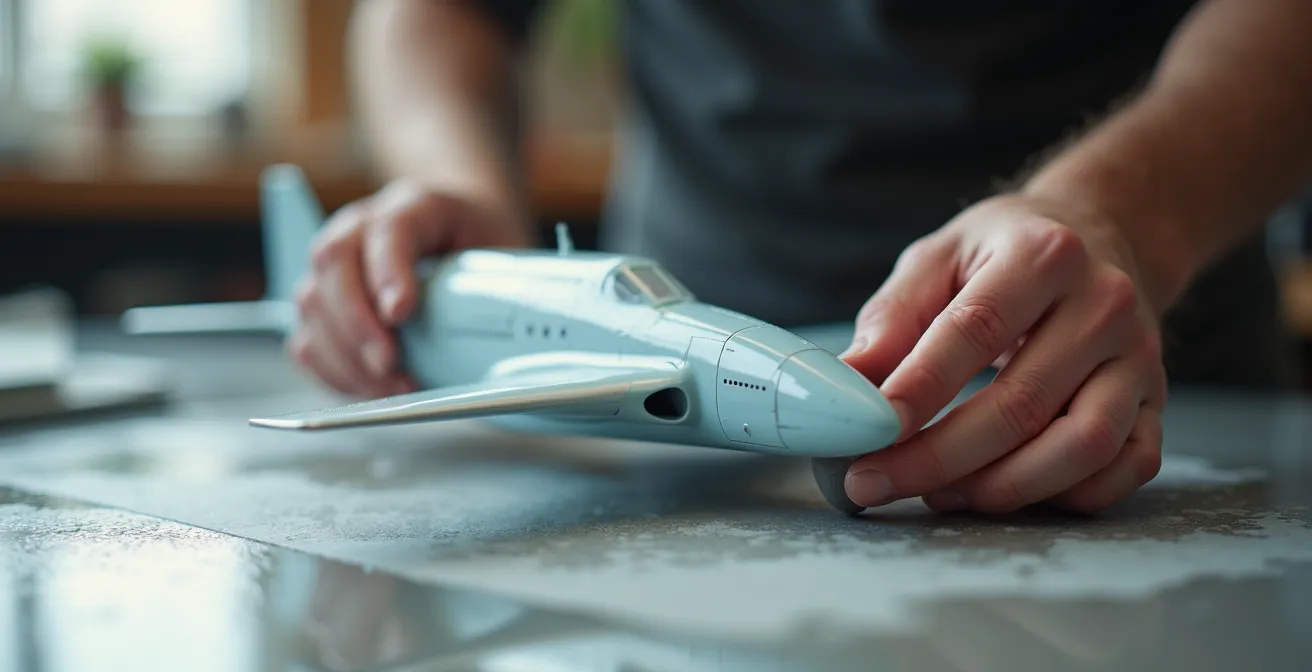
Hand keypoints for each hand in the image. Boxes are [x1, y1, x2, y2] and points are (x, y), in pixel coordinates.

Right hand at [288, 179, 530, 397]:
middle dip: (359, 322)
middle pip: (335, 264)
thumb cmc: (475, 238)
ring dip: (346, 353)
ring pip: (312, 302)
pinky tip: (371, 386)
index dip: (389, 271)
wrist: (456, 227)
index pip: (391, 228)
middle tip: (390, 362)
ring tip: (391, 384)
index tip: (402, 312)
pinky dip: (334, 369)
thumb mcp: (501, 245)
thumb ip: (500, 281)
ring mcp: (335, 262)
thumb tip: (512, 335)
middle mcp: (360, 226)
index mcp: (411, 204)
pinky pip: (307, 338)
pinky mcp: (322, 301)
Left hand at [840, 193, 1167, 513]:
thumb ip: (891, 318)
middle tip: (874, 482)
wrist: (1099, 234)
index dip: (917, 389)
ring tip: (936, 495)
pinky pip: (1125, 467)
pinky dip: (1065, 497)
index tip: (865, 432)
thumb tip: (845, 383)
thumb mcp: (936, 260)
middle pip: (1022, 403)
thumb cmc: (1000, 253)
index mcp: (1042, 255)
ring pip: (1082, 446)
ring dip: (1001, 488)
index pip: (974, 330)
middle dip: (938, 457)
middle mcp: (1102, 304)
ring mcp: (1139, 357)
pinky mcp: (1156, 400)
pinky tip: (1005, 494)